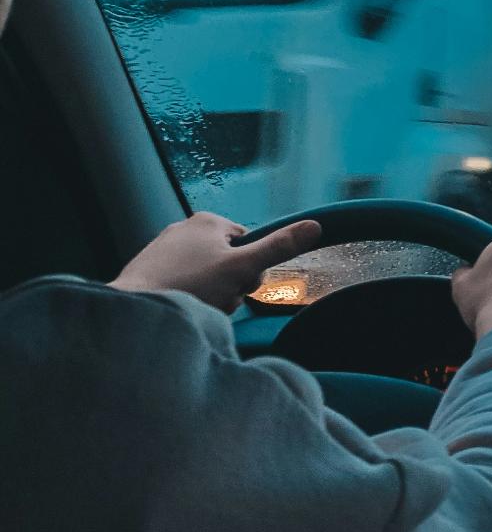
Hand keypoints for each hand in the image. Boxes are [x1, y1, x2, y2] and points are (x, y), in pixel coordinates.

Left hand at [111, 212, 322, 312]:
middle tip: (217, 300)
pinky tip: (179, 308)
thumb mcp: (242, 269)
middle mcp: (184, 228)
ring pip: (204, 276)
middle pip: (226, 261)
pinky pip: (181, 284)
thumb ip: (278, 248)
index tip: (238, 286)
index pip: (248, 244)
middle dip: (228, 286)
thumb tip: (316, 225)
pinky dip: (185, 298)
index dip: (250, 270)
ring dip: (209, 295)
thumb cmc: (189, 287)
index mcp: (208, 221)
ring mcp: (163, 248)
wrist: (135, 309)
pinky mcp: (148, 269)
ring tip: (196, 307)